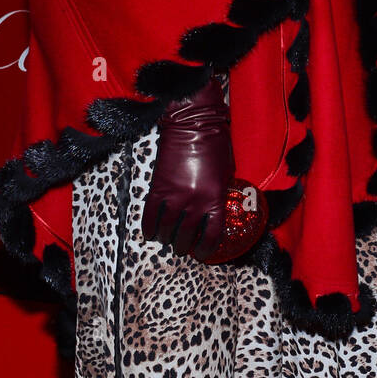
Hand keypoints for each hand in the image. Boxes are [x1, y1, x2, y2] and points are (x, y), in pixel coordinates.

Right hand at [141, 74, 233, 260]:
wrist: (193, 123)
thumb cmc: (216, 143)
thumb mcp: (227, 172)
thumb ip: (220, 194)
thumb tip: (216, 210)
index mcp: (215, 198)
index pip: (211, 235)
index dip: (206, 250)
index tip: (203, 254)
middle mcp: (194, 202)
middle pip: (186, 236)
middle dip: (184, 246)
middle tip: (183, 247)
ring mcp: (174, 196)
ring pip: (166, 230)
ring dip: (166, 238)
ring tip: (167, 240)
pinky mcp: (157, 188)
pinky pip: (150, 216)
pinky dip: (149, 227)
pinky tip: (151, 232)